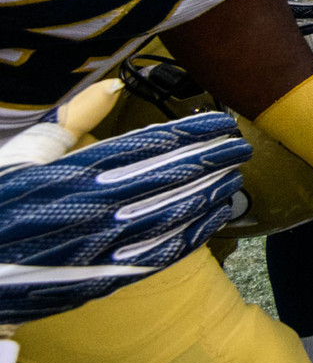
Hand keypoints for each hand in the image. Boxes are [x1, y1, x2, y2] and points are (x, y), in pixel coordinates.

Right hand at [0, 105, 250, 320]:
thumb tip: (112, 84)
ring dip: (211, 194)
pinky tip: (215, 217)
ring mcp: (100, 248)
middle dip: (213, 159)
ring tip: (234, 177)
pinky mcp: (102, 278)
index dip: (193, 132)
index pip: (151, 146)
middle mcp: (92, 210)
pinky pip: (161, 254)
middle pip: (172, 178)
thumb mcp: (21, 155)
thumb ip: (71, 119)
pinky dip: (194, 234)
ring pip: (174, 216)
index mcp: (73, 175)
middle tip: (241, 146)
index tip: (223, 122)